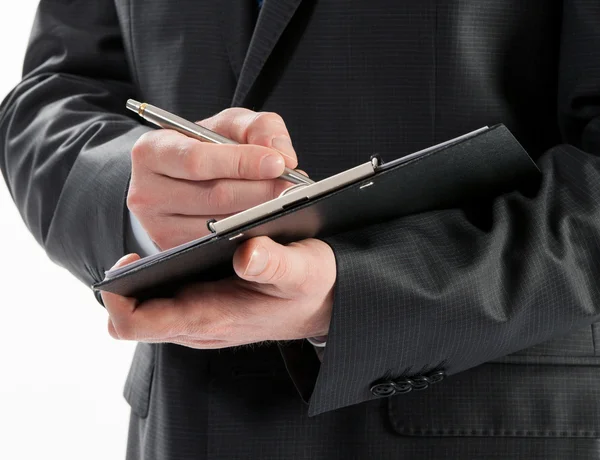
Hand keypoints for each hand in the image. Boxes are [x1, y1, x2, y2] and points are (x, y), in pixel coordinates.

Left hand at [101, 237, 335, 347]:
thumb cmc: (312, 286)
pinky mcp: (206, 307)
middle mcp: (198, 324)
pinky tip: (185, 249)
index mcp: (212, 317)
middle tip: (140, 249)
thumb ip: (276, 265)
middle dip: (128, 283)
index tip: (126, 262)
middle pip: (135, 314)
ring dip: (145, 280)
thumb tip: (246, 255)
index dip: (117, 297)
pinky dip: (165, 278)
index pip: (138, 324)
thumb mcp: (303, 269)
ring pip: (149, 305)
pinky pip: (167, 299)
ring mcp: (200, 318)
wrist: (326, 303)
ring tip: (157, 245)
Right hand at [127, 108, 299, 249]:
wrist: (181, 177)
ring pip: (217, 225)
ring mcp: (157, 226)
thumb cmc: (207, 146)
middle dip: (260, 191)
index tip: (278, 164)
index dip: (241, 162)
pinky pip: (216, 245)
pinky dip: (246, 233)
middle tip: (293, 187)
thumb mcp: (230, 125)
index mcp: (152, 151)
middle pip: (213, 196)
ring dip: (258, 215)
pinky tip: (268, 222)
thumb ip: (260, 127)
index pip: (197, 160)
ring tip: (286, 203)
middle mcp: (146, 191)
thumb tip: (282, 155)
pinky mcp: (171, 248)